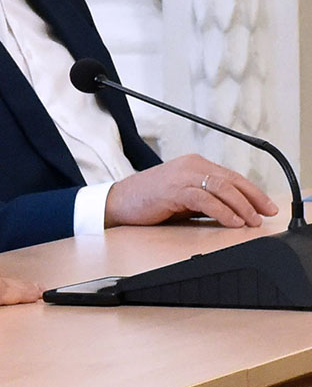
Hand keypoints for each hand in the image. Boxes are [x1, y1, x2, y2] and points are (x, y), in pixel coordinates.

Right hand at [105, 153, 275, 229]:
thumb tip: (234, 211)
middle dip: (254, 198)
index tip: (267, 206)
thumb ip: (207, 199)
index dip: (253, 192)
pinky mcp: (175, 189)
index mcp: (195, 164)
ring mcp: (183, 176)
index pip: (232, 176)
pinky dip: (223, 211)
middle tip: (267, 214)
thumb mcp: (184, 197)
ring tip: (251, 221)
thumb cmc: (149, 201)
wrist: (118, 201)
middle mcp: (192, 165)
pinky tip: (232, 221)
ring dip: (242, 206)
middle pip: (232, 180)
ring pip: (223, 188)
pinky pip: (206, 199)